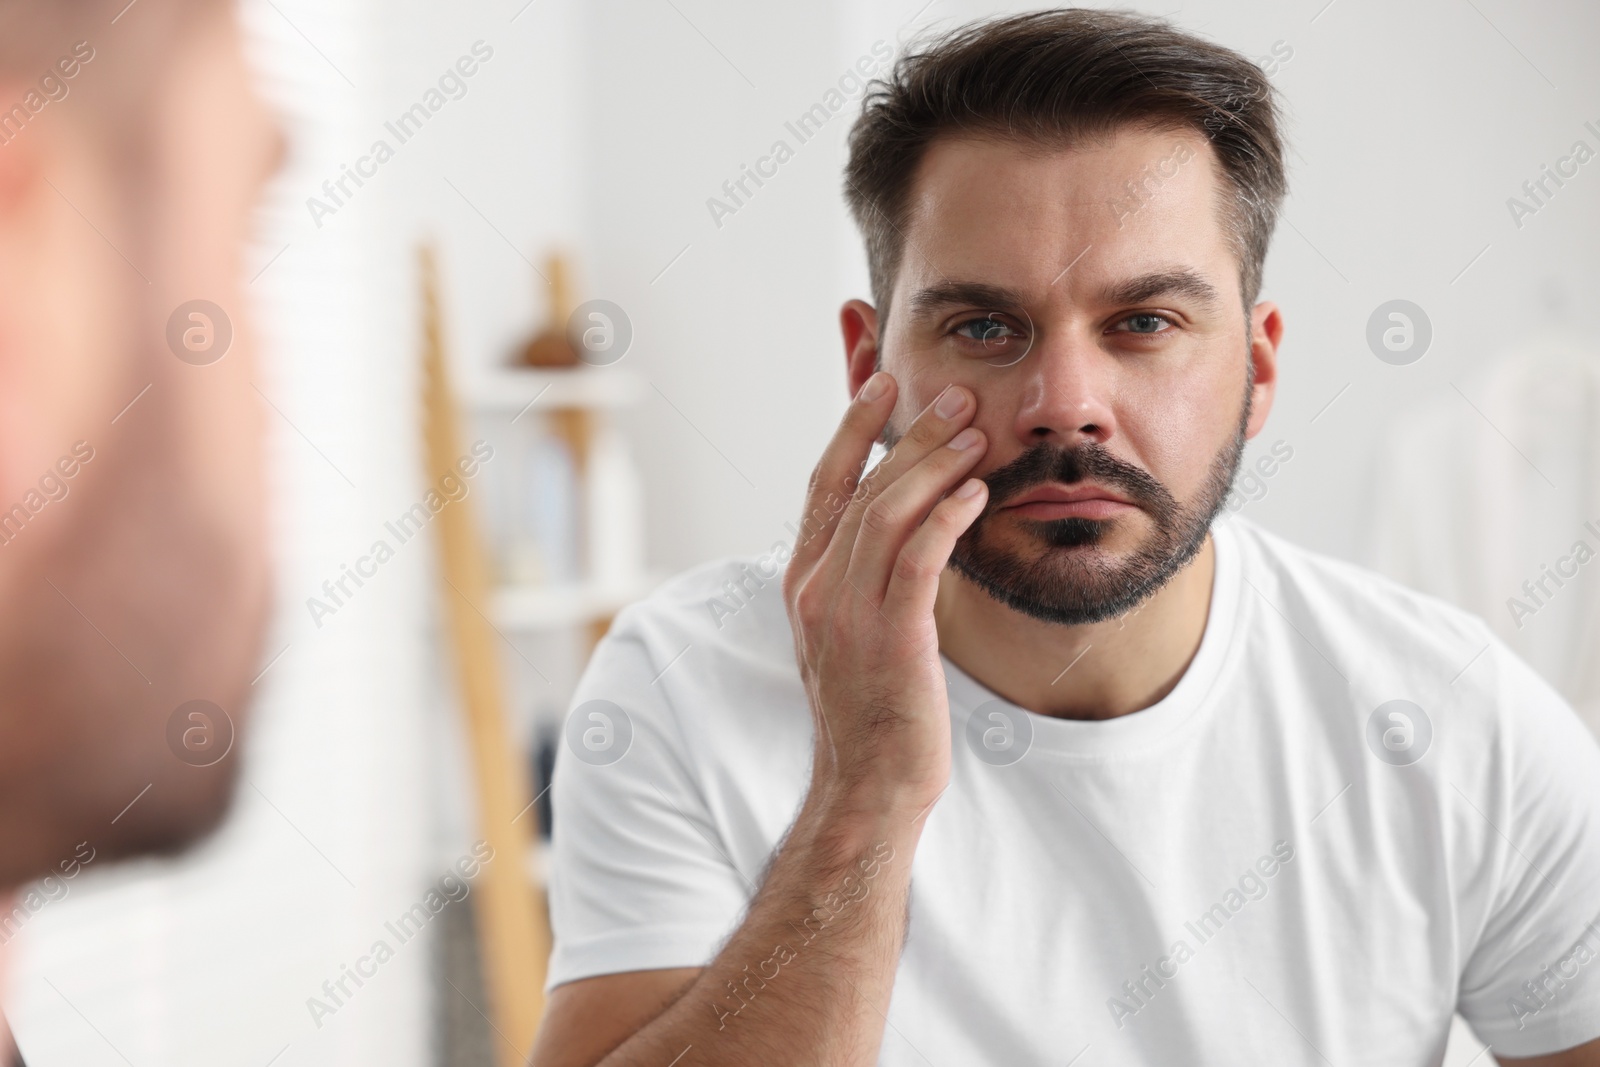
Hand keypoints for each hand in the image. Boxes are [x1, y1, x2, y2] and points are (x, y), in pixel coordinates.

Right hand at [782, 372, 988, 822]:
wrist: (868, 785)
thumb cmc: (873, 710)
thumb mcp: (854, 632)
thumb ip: (865, 577)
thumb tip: (903, 525)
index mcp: (804, 583)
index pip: (824, 485)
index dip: (852, 429)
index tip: (881, 382)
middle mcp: (816, 590)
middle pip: (863, 489)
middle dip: (909, 435)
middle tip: (952, 396)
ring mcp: (847, 615)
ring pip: (887, 514)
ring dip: (934, 467)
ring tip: (974, 433)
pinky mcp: (890, 639)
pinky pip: (917, 560)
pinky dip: (947, 518)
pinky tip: (977, 494)